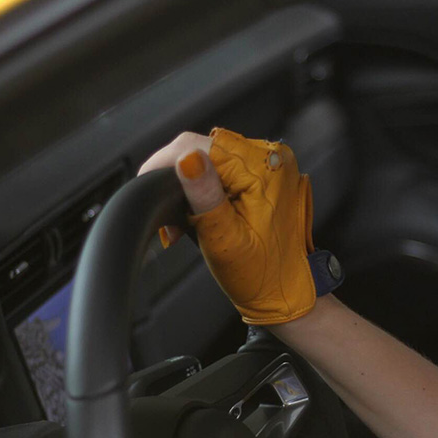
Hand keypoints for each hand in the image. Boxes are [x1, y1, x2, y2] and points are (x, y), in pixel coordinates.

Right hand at [138, 129, 318, 324]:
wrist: (287, 293)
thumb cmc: (263, 274)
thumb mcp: (225, 240)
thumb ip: (205, 196)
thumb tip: (185, 160)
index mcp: (265, 169)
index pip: (200, 145)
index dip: (166, 164)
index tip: (150, 188)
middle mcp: (271, 158)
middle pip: (203, 147)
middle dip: (177, 178)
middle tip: (174, 220)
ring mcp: (269, 164)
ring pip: (209, 156)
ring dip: (190, 184)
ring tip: (188, 221)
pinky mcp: (263, 174)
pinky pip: (222, 167)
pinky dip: (205, 187)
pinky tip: (203, 211)